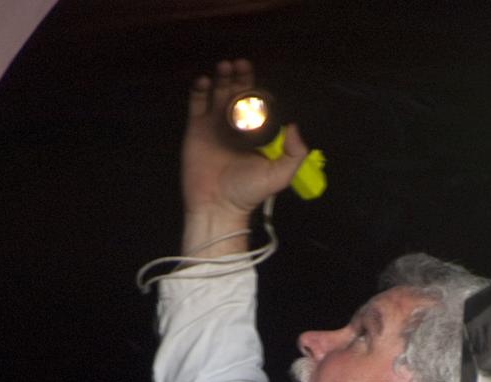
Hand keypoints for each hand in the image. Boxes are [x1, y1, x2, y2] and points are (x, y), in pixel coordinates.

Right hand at [180, 59, 307, 254]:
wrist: (217, 206)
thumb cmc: (247, 192)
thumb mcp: (279, 175)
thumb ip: (294, 153)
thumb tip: (294, 126)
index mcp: (255, 134)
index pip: (258, 103)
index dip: (258, 89)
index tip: (258, 81)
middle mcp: (235, 126)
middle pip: (238, 93)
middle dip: (240, 77)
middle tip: (241, 65)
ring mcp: (214, 125)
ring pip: (217, 92)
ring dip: (222, 77)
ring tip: (224, 67)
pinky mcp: (196, 128)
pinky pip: (196, 103)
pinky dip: (199, 89)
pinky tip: (204, 81)